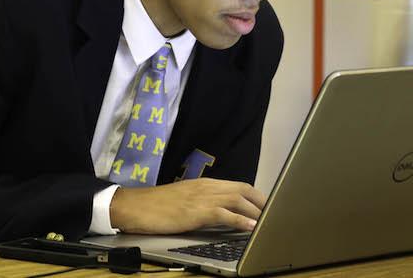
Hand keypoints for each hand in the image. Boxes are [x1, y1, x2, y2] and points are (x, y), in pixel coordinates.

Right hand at [109, 178, 266, 233]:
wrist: (135, 206)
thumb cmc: (157, 206)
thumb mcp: (184, 200)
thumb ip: (203, 202)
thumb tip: (221, 212)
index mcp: (205, 184)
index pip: (239, 185)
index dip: (257, 196)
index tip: (268, 206)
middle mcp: (207, 187)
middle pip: (244, 190)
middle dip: (263, 202)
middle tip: (277, 215)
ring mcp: (202, 198)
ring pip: (239, 200)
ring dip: (258, 211)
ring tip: (271, 222)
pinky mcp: (197, 211)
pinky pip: (225, 214)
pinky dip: (242, 220)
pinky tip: (252, 228)